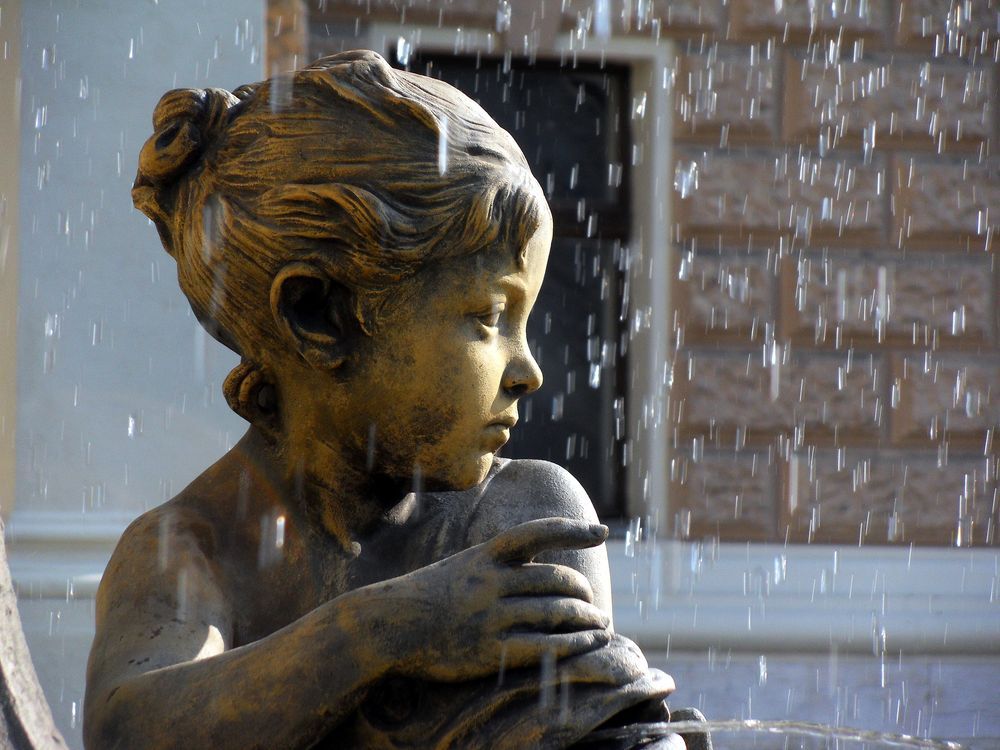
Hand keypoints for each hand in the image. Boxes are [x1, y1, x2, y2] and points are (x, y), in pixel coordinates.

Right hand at [360, 517, 611, 681]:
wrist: (390, 626)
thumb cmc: (430, 595)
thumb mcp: (464, 565)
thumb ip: (500, 563)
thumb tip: (544, 565)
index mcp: (485, 555)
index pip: (537, 532)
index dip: (572, 529)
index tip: (602, 532)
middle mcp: (491, 581)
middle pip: (555, 579)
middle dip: (582, 591)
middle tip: (593, 603)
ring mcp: (491, 616)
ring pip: (556, 611)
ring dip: (587, 619)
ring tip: (600, 625)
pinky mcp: (490, 651)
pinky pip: (545, 646)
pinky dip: (573, 644)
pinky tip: (588, 644)